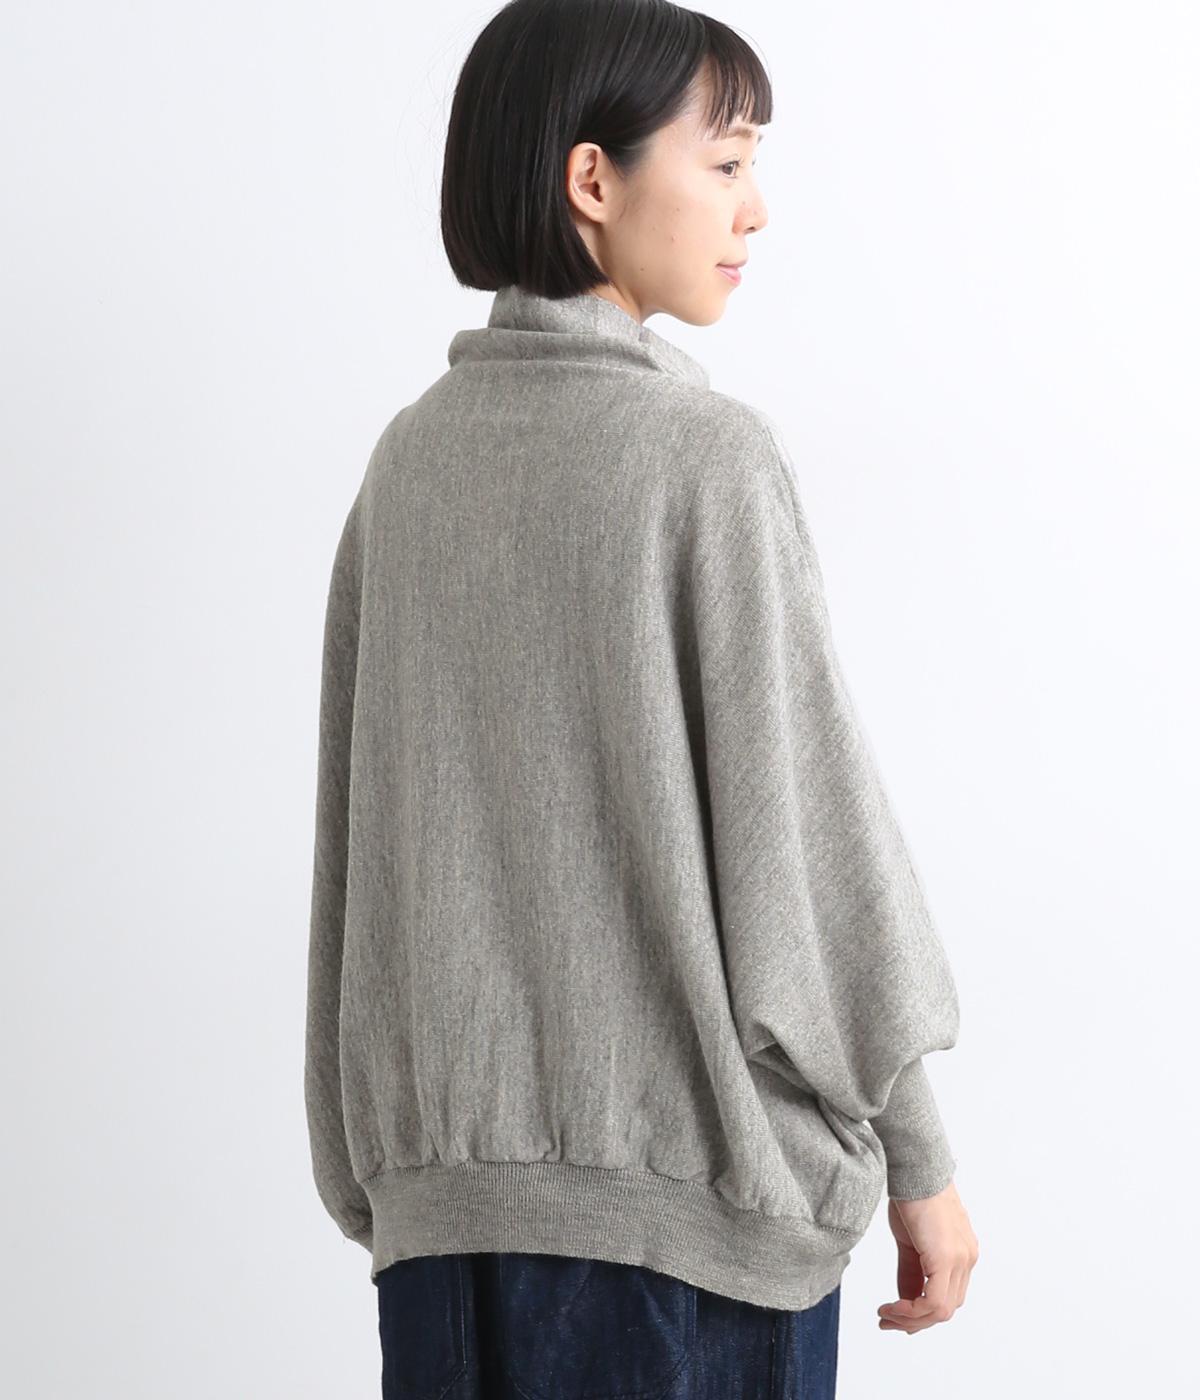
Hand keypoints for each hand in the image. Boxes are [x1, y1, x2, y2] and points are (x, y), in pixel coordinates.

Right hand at [877, 1179, 977, 1333]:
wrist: (914, 1167)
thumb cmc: (911, 1193)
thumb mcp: (910, 1240)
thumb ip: (911, 1271)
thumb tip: (905, 1298)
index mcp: (961, 1253)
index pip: (946, 1296)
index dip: (921, 1312)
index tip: (895, 1315)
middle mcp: (967, 1259)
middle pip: (946, 1308)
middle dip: (915, 1321)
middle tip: (888, 1321)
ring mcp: (961, 1259)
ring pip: (942, 1310)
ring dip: (911, 1319)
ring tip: (886, 1316)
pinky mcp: (947, 1258)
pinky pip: (935, 1302)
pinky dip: (913, 1311)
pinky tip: (893, 1307)